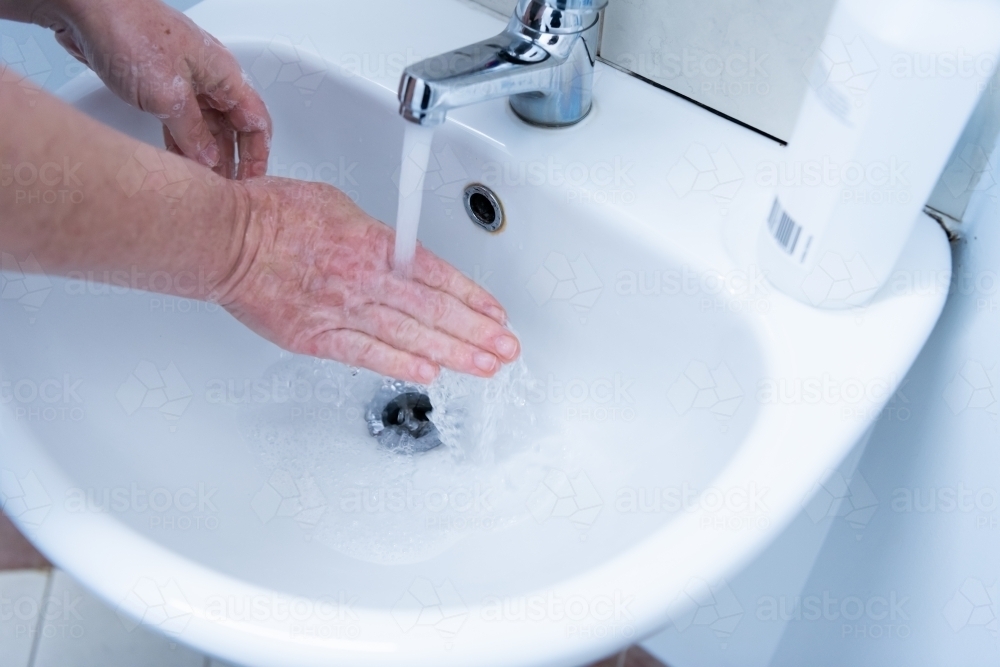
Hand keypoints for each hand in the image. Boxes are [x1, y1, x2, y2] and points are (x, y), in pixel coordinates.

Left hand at [36, 0, 269, 178]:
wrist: (86, 8)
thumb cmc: (130, 31)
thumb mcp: (168, 96)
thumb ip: (194, 133)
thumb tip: (211, 160)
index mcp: (225, 74)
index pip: (256, 123)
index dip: (257, 156)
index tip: (251, 183)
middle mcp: (210, 78)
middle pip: (233, 128)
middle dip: (231, 161)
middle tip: (226, 191)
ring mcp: (186, 81)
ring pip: (207, 127)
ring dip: (206, 156)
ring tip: (204, 185)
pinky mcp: (161, 85)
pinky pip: (182, 122)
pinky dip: (183, 144)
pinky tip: (180, 164)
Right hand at [219, 178, 520, 383]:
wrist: (224, 238)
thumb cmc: (273, 215)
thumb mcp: (338, 206)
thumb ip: (376, 237)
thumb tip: (400, 254)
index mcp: (375, 242)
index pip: (438, 274)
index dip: (473, 296)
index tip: (497, 314)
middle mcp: (365, 277)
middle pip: (433, 309)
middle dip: (476, 331)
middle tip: (507, 348)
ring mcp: (341, 309)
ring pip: (408, 335)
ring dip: (452, 352)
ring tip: (484, 366)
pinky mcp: (315, 336)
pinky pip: (365, 354)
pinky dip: (398, 365)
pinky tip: (429, 374)